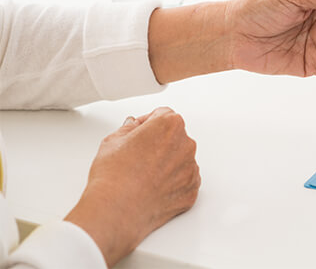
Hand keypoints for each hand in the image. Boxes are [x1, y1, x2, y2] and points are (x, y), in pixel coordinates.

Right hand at [65, 107, 199, 266]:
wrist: (116, 211)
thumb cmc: (113, 177)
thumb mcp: (112, 141)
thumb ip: (128, 127)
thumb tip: (133, 125)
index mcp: (170, 125)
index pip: (163, 115)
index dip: (147, 123)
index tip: (139, 133)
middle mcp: (186, 144)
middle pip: (174, 137)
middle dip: (159, 143)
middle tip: (138, 156)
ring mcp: (191, 169)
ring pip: (180, 159)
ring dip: (167, 163)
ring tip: (143, 175)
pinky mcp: (192, 190)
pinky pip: (184, 180)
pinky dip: (172, 183)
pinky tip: (152, 188)